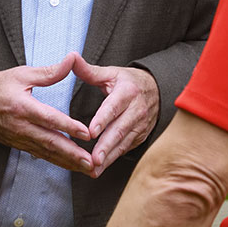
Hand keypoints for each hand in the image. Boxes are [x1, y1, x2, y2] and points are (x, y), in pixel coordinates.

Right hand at [0, 52, 93, 173]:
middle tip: (92, 163)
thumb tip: (72, 59)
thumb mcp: (22, 74)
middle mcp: (22, 127)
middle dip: (73, 155)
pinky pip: (40, 155)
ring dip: (69, 163)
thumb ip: (49, 72)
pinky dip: (57, 162)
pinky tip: (70, 166)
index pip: (49, 119)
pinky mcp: (18, 145)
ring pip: (47, 153)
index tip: (87, 134)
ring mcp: (19, 139)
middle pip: (51, 143)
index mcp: (23, 107)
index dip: (69, 127)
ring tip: (88, 169)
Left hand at [72, 55, 159, 177]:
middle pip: (120, 129)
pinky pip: (127, 148)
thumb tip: (71, 57)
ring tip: (94, 169)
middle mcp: (137, 109)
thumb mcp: (110, 73)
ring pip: (124, 142)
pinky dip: (114, 158)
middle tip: (93, 159)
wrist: (156, 89)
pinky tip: (101, 168)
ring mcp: (141, 124)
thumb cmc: (127, 82)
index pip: (114, 107)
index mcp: (127, 92)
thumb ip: (89, 70)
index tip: (91, 132)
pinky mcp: (141, 135)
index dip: (103, 119)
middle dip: (106, 146)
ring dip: (109, 157)